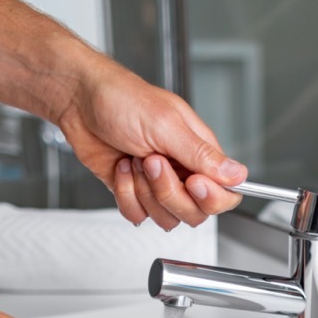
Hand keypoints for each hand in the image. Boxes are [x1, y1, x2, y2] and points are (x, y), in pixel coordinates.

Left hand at [59, 54, 245, 229]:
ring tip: (135, 160)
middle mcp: (182, 170)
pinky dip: (125, 195)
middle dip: (169, 192)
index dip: (212, 197)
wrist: (79, 102)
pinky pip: (138, 216)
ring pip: (166, 217)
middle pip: (195, 211)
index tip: (192, 182)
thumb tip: (238, 174)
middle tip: (152, 162)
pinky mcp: (134, 192)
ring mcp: (158, 184)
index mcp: (199, 151)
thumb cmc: (120, 99)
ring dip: (144, 192)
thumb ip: (202, 155)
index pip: (226, 192)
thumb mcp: (166, 125)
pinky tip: (122, 168)